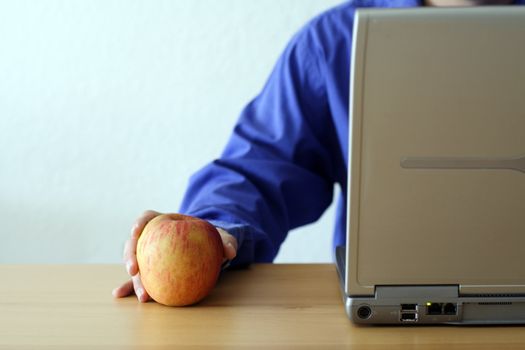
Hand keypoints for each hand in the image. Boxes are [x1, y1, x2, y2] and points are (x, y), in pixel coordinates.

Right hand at [112, 210, 237, 301]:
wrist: (208, 250)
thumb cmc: (211, 239)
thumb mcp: (221, 237)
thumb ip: (226, 241)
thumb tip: (231, 252)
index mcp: (165, 222)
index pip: (148, 218)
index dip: (140, 223)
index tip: (136, 231)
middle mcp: (152, 238)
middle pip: (135, 243)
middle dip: (130, 256)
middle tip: (134, 270)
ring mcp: (149, 255)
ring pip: (136, 265)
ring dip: (134, 280)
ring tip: (143, 296)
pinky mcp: (151, 271)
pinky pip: (140, 279)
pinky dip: (131, 287)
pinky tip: (123, 297)